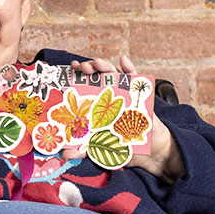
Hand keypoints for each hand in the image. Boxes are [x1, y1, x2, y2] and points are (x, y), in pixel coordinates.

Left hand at [64, 55, 184, 182]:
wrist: (150, 152)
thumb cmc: (124, 146)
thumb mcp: (100, 148)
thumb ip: (83, 149)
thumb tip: (64, 154)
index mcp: (98, 105)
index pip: (85, 86)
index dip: (76, 77)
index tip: (69, 70)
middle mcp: (110, 96)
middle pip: (97, 77)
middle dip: (88, 68)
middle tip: (81, 67)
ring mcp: (125, 94)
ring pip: (114, 75)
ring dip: (105, 66)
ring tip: (97, 63)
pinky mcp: (140, 96)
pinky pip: (135, 79)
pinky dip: (129, 68)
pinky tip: (123, 59)